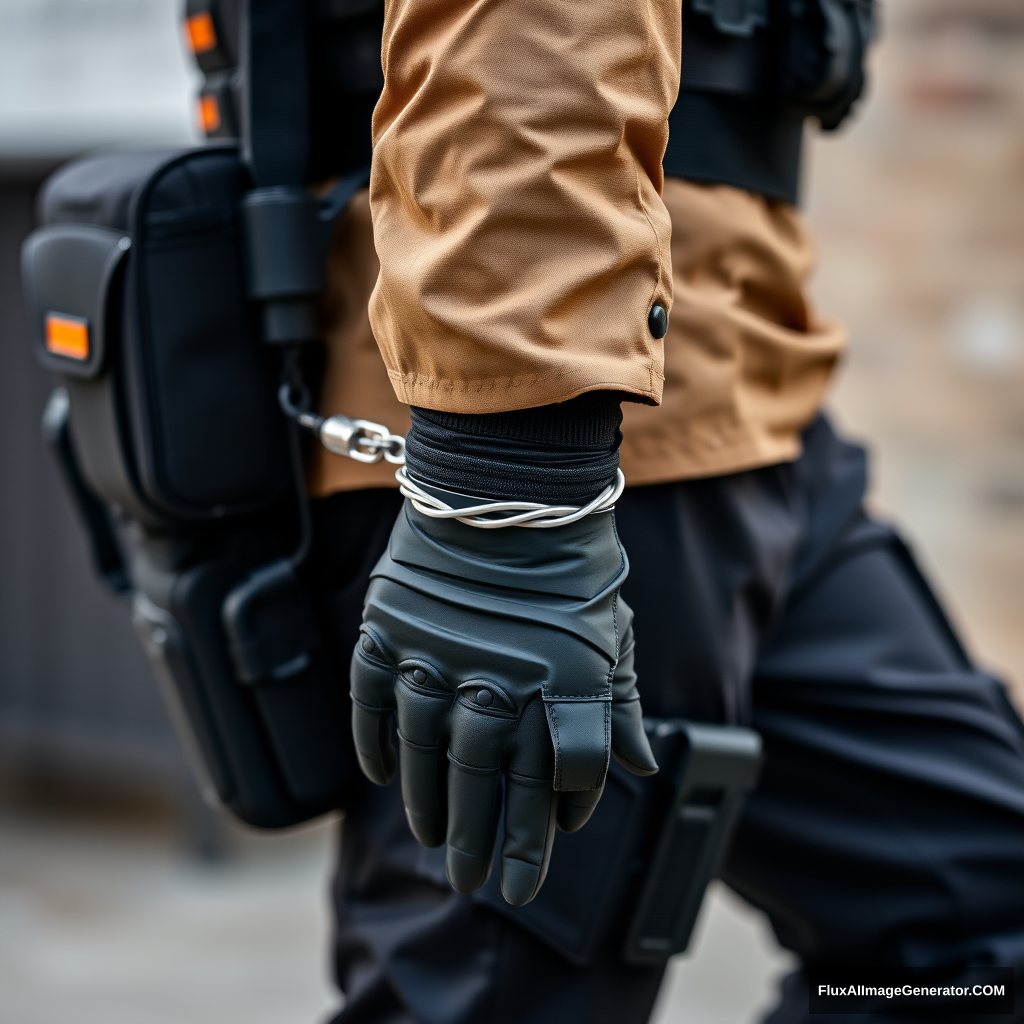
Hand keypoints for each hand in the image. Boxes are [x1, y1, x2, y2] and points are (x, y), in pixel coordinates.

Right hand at [350, 498, 656, 904]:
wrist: (511, 477)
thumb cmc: (570, 560)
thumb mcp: (612, 630)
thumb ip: (620, 701)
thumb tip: (638, 765)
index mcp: (561, 678)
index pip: (557, 778)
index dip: (548, 829)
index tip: (540, 859)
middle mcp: (498, 674)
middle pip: (488, 779)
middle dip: (484, 840)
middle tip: (474, 883)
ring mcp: (437, 650)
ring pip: (426, 749)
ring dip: (428, 802)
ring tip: (433, 840)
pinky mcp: (390, 624)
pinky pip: (372, 697)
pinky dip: (373, 740)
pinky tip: (381, 776)